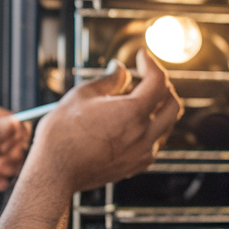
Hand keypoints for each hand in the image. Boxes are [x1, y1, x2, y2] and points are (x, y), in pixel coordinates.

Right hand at [31, 48, 182, 195]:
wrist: (55, 172)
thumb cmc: (62, 133)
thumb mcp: (81, 95)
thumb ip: (108, 80)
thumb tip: (121, 69)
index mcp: (133, 112)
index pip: (158, 81)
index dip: (151, 63)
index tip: (141, 56)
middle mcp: (145, 134)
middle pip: (173, 103)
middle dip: (162, 85)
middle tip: (144, 77)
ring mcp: (143, 152)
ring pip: (167, 125)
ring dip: (158, 108)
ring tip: (133, 101)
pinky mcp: (137, 165)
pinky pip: (155, 142)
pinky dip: (151, 128)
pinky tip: (130, 124)